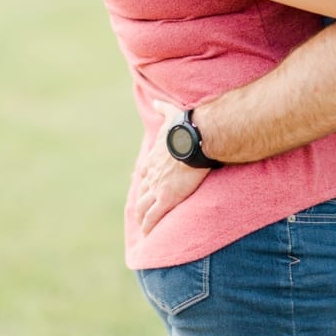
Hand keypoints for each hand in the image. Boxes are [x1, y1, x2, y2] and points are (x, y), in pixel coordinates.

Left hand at [135, 99, 210, 234]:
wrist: (194, 140)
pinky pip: (154, 217)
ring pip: (144, 207)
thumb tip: (156, 101)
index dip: (144, 180)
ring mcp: (158, 188)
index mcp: (154, 158)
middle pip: (143, 192)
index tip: (143, 184)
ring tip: (145, 227)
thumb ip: (163, 108)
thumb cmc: (184, 128)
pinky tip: (149, 234)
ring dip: (143, 217)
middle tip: (142, 211)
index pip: (145, 172)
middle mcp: (152, 175)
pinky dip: (149, 226)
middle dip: (142, 202)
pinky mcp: (166, 198)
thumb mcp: (171, 115)